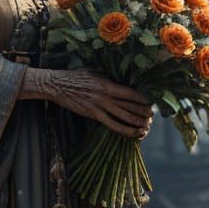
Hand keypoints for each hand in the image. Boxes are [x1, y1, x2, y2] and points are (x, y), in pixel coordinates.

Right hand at [21, 68, 152, 138]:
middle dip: (144, 113)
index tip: (151, 104)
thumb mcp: (94, 73)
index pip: (131, 93)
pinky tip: (132, 134)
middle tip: (152, 117)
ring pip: (124, 116)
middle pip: (131, 105)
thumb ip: (108, 80)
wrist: (56, 84)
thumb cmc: (75, 77)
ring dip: (137, 123)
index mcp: (108, 83)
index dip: (143, 100)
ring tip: (146, 127)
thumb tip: (122, 83)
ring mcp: (99, 105)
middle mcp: (106, 94)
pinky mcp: (92, 114)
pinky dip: (125, 130)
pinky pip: (112, 125)